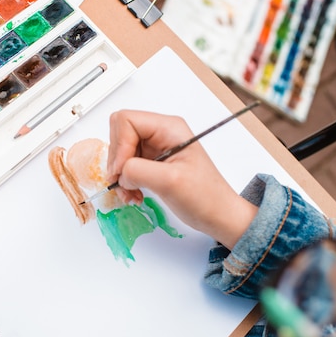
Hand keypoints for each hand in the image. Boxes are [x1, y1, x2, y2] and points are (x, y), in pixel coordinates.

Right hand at [106, 110, 256, 248]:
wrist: (218, 215)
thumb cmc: (205, 197)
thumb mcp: (171, 182)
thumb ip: (138, 170)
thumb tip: (119, 172)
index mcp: (168, 128)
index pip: (126, 121)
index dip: (119, 146)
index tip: (122, 171)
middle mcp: (160, 133)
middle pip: (119, 134)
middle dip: (117, 161)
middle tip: (123, 183)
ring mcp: (155, 148)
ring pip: (120, 152)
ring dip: (120, 174)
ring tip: (130, 193)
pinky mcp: (151, 163)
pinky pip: (126, 165)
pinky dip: (124, 181)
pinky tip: (134, 193)